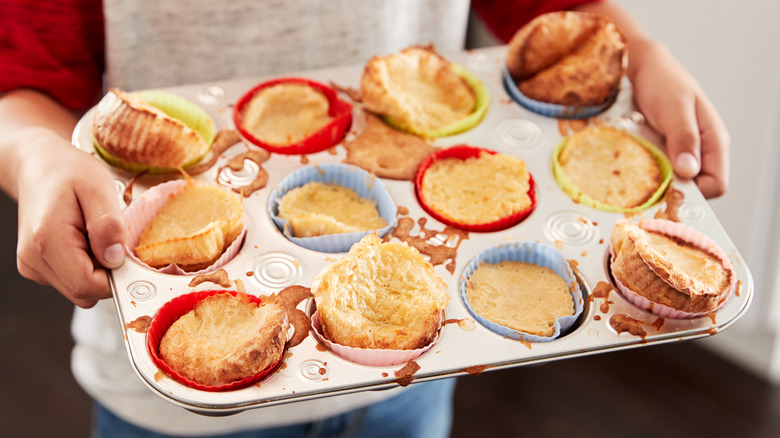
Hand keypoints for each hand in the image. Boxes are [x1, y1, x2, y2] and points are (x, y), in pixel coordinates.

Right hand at [15, 128, 125, 307]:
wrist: (39, 165)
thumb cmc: (69, 172)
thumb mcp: (98, 188)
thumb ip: (108, 225)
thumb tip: (115, 259)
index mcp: (47, 241)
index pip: (87, 285)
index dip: (116, 276)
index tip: (126, 254)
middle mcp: (34, 259)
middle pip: (84, 292)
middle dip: (107, 273)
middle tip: (110, 238)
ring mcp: (33, 266)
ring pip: (79, 289)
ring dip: (97, 269)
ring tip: (94, 234)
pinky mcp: (37, 267)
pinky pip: (71, 280)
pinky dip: (86, 266)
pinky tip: (84, 239)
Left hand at [628, 39, 729, 197]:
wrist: (639, 68)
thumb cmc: (662, 81)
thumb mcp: (674, 107)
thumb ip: (684, 137)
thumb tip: (689, 171)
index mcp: (713, 141)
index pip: (716, 184)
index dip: (695, 193)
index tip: (667, 190)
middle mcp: (700, 151)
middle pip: (695, 189)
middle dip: (673, 190)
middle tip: (646, 183)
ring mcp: (680, 153)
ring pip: (675, 183)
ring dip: (657, 182)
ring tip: (637, 170)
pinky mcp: (662, 152)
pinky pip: (659, 172)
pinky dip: (647, 173)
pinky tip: (633, 164)